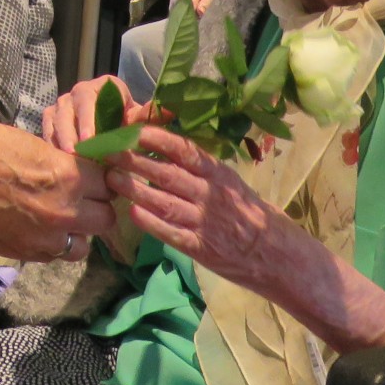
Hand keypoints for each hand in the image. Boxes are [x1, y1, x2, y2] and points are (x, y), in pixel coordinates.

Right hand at [0, 115, 113, 261]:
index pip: (107, 184)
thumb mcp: (29, 142)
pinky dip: (50, 246)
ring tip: (57, 219)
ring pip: (82, 246)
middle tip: (77, 198)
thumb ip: (57, 163)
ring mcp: (42, 237)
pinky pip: (52, 256)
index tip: (89, 177)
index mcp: (68, 176)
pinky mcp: (20, 252)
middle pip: (104, 218)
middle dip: (94, 208)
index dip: (98, 179)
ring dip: (76, 232)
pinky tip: (34, 229)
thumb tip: (70, 171)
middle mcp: (63, 211)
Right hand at [41, 78, 155, 153]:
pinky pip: (46, 131)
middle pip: (68, 110)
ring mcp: (62, 105)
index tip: (90, 140)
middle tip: (74, 153)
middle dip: (70, 133)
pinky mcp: (51, 119)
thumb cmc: (127, 120)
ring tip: (65, 161)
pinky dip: (50, 145)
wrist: (114, 123)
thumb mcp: (137, 118)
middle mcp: (79, 92)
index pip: (91, 99)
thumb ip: (147, 116)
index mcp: (104, 86)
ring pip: (55, 121)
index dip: (88, 119)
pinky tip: (56, 163)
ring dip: (59, 141)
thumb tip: (169, 110)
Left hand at [105, 125, 277, 282]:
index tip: (134, 130)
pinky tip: (131, 212)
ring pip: (163, 202)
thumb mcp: (232, 183)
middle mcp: (210, 195)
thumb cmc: (251, 213)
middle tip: (108, 151)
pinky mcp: (199, 248)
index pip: (186, 151)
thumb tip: (167, 149)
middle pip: (167, 174)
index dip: (158, 139)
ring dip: (134, 189)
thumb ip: (203, 169)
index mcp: (219, 174)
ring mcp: (204, 222)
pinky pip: (169, 233)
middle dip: (134, 161)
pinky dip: (149, 222)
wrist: (275, 254)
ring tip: (111, 179)